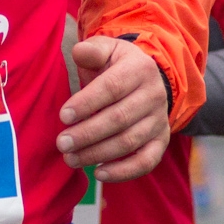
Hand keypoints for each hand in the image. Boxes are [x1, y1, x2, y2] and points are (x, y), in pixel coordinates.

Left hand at [56, 36, 169, 181]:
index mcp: (139, 69)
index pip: (112, 88)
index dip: (87, 103)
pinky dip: (124, 172)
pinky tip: (99, 173)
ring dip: (97, 154)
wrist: (147, 79)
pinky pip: (147, 161)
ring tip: (71, 158)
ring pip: (129, 142)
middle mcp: (154, 95)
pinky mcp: (162, 141)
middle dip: (87, 134)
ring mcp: (160, 120)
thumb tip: (79, 53)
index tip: (63, 116)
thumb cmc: (115, 65)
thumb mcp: (105, 49)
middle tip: (62, 143)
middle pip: (119, 118)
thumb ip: (91, 50)